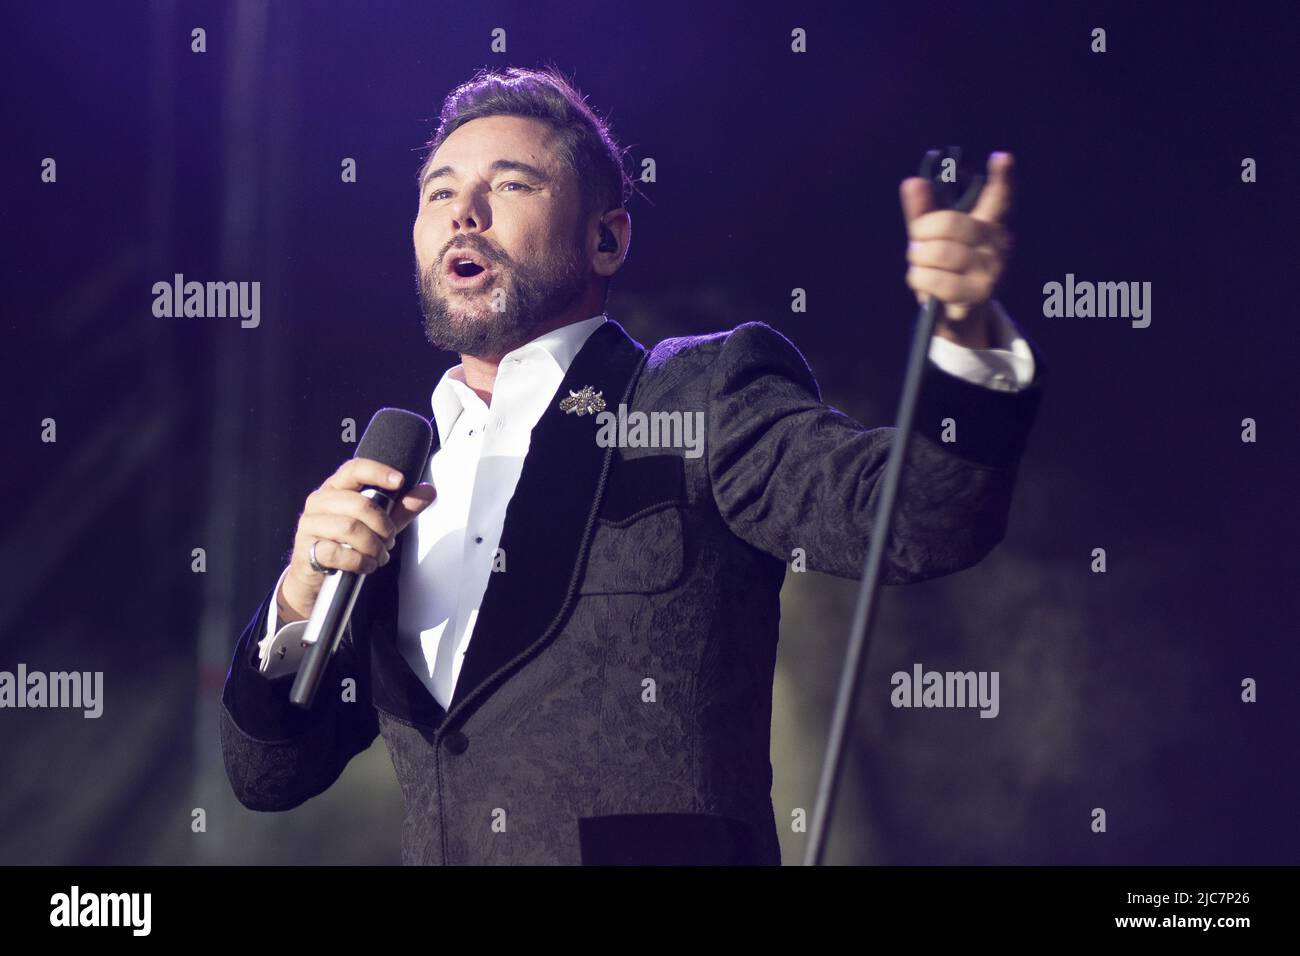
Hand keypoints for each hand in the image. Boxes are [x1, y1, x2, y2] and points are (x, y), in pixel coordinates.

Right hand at [277, 458, 437, 622]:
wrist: (316, 576)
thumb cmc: (346, 543)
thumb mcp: (377, 524)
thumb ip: (401, 508)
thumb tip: (428, 490)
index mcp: (336, 488)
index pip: (354, 469)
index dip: (378, 472)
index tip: (400, 481)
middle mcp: (320, 501)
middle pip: (359, 504)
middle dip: (383, 525)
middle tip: (390, 540)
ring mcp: (310, 524)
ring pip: (350, 528)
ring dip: (373, 546)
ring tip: (379, 556)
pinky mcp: (306, 548)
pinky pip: (337, 552)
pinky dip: (359, 562)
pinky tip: (366, 565)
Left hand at [900, 151, 1014, 346]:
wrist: (956, 316)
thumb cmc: (945, 269)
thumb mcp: (932, 239)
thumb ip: (922, 212)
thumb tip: (912, 182)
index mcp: (988, 223)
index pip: (999, 196)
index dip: (1002, 177)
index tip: (1002, 158)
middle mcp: (997, 244)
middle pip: (949, 224)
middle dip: (922, 233)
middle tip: (918, 245)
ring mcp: (992, 270)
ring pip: (939, 253)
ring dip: (918, 260)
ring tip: (920, 266)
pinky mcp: (979, 294)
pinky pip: (936, 280)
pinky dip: (919, 279)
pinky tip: (922, 281)